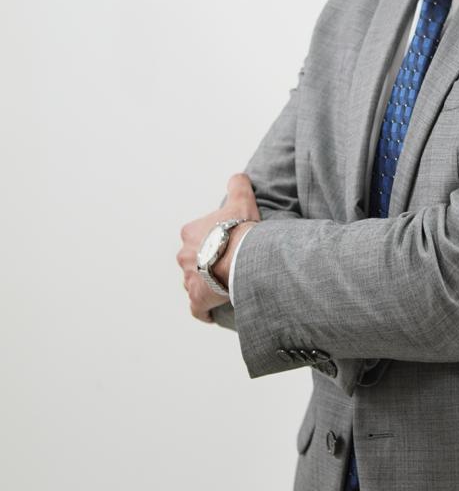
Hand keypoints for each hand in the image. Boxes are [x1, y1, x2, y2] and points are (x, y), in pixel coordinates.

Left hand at [177, 174, 259, 322]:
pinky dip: (203, 311)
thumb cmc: (239, 230)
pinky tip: (212, 313)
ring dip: (205, 285)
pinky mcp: (196, 300)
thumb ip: (237, 185)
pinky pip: (197, 309)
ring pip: (194, 282)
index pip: (195, 235)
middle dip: (205, 263)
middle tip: (226, 264)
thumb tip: (238, 177)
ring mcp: (189, 279)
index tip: (224, 243)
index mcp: (190, 233)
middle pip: (192, 260)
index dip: (210, 239)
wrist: (241, 258)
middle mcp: (184, 256)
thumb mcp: (241, 200)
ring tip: (224, 286)